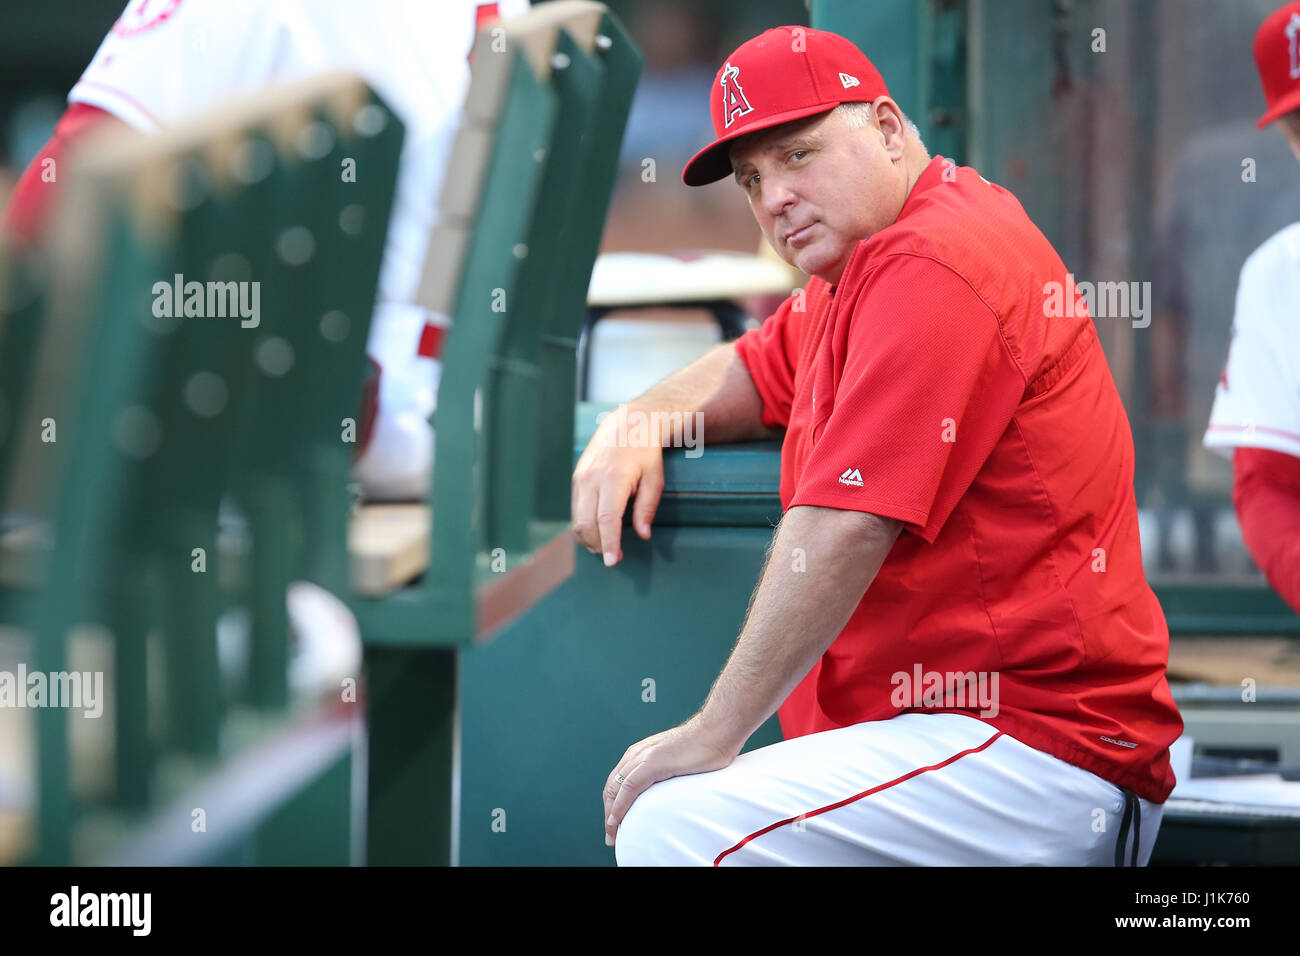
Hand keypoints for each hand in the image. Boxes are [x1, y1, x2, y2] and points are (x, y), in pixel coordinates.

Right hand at [571, 409, 664, 565]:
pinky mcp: (576, 478)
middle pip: (586, 523)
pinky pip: (575, 509)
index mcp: (614, 478)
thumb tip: (643, 535)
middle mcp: (592, 478)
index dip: (609, 543)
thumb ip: (647, 507)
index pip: (607, 519)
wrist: (626, 423)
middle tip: (612, 558)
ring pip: (576, 519)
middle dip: (597, 545)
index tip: (612, 561)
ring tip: (604, 547)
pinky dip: (584, 525)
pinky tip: (597, 531)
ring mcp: (580, 478)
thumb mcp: (655, 478)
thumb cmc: (645, 452)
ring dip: (588, 538)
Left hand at [603, 714, 739, 847]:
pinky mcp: (652, 763)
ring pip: (615, 788)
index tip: (615, 825)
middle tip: (611, 836)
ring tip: (612, 835)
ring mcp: (643, 756)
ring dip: (611, 814)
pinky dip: (619, 806)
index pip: (618, 782)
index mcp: (641, 752)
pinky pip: (628, 788)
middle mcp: (637, 753)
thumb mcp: (678, 761)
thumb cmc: (705, 747)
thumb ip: (667, 772)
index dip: (613, 804)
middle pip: (612, 787)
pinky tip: (616, 821)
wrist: (717, 731)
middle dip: (608, 812)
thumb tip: (668, 790)